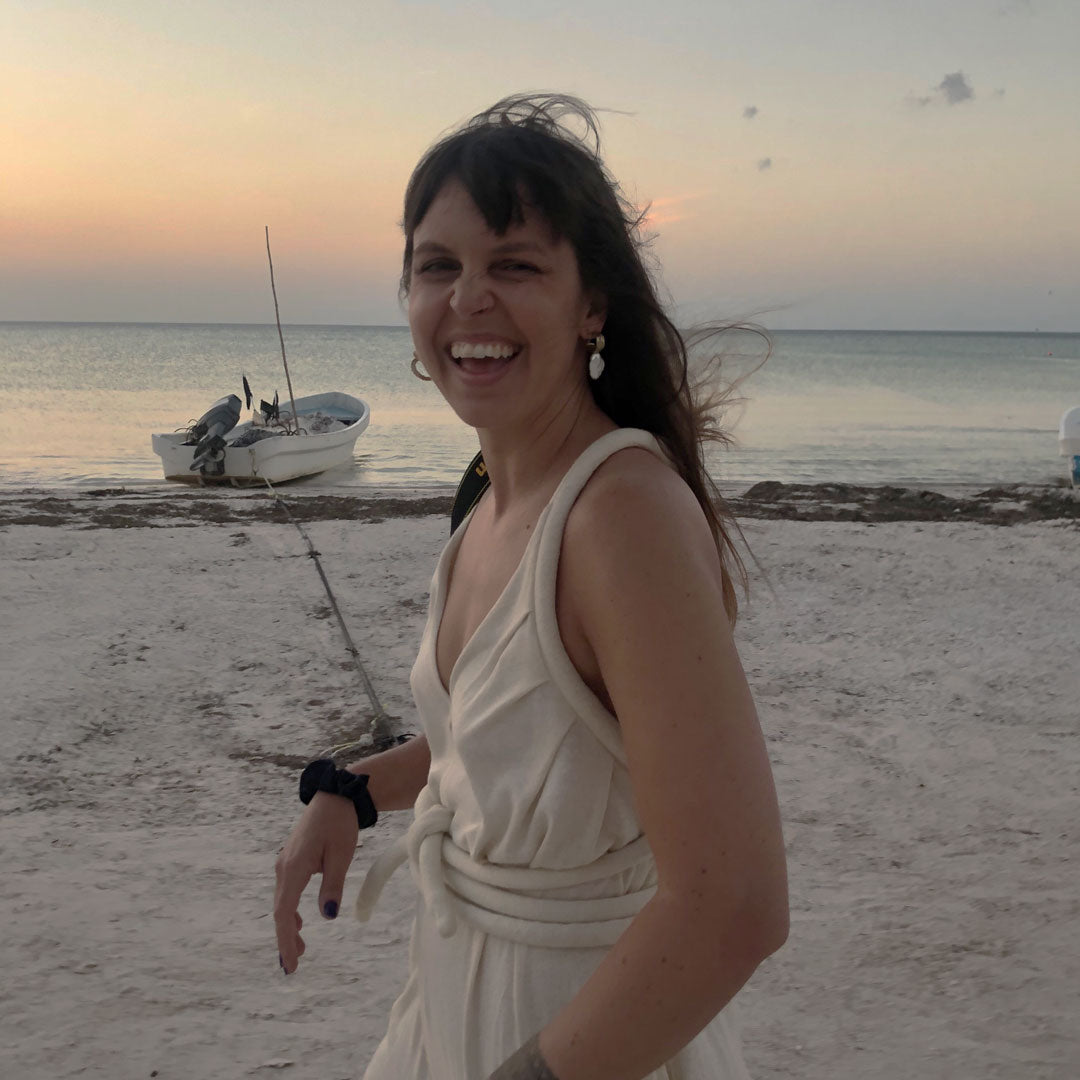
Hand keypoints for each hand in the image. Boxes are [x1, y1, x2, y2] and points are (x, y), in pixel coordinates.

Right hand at [273, 791, 358, 973]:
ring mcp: (285, 863)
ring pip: (282, 902)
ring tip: (298, 950)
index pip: (284, 912)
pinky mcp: (292, 860)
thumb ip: (332, 885)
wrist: (335, 797)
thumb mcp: (341, 855)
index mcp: (294, 867)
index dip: (285, 939)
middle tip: (293, 966)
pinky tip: (301, 922)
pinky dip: (291, 911)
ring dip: (288, 926)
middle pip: (280, 911)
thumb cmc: (340, 823)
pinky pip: (287, 891)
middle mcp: (284, 867)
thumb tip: (327, 915)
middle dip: (285, 939)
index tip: (290, 963)